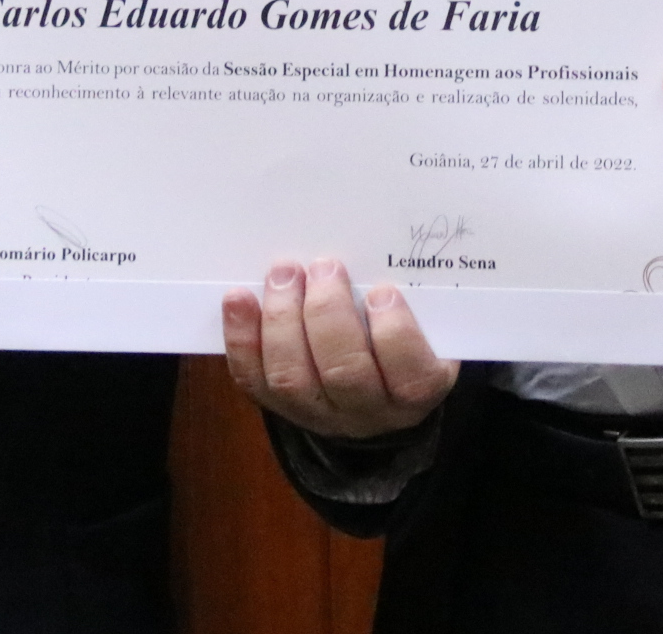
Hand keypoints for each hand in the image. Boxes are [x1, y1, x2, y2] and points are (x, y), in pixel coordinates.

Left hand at [222, 259, 458, 439]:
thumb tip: (383, 249)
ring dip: (282, 318)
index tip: (382, 291)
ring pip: (292, 377)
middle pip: (344, 373)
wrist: (369, 387)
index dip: (394, 333)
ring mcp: (317, 413)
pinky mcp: (276, 405)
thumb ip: (412, 298)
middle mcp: (367, 411)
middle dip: (328, 313)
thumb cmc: (398, 338)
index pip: (411, 376)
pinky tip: (238, 298)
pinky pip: (252, 378)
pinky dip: (241, 337)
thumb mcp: (424, 324)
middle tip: (324, 266)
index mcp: (416, 391)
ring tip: (284, 273)